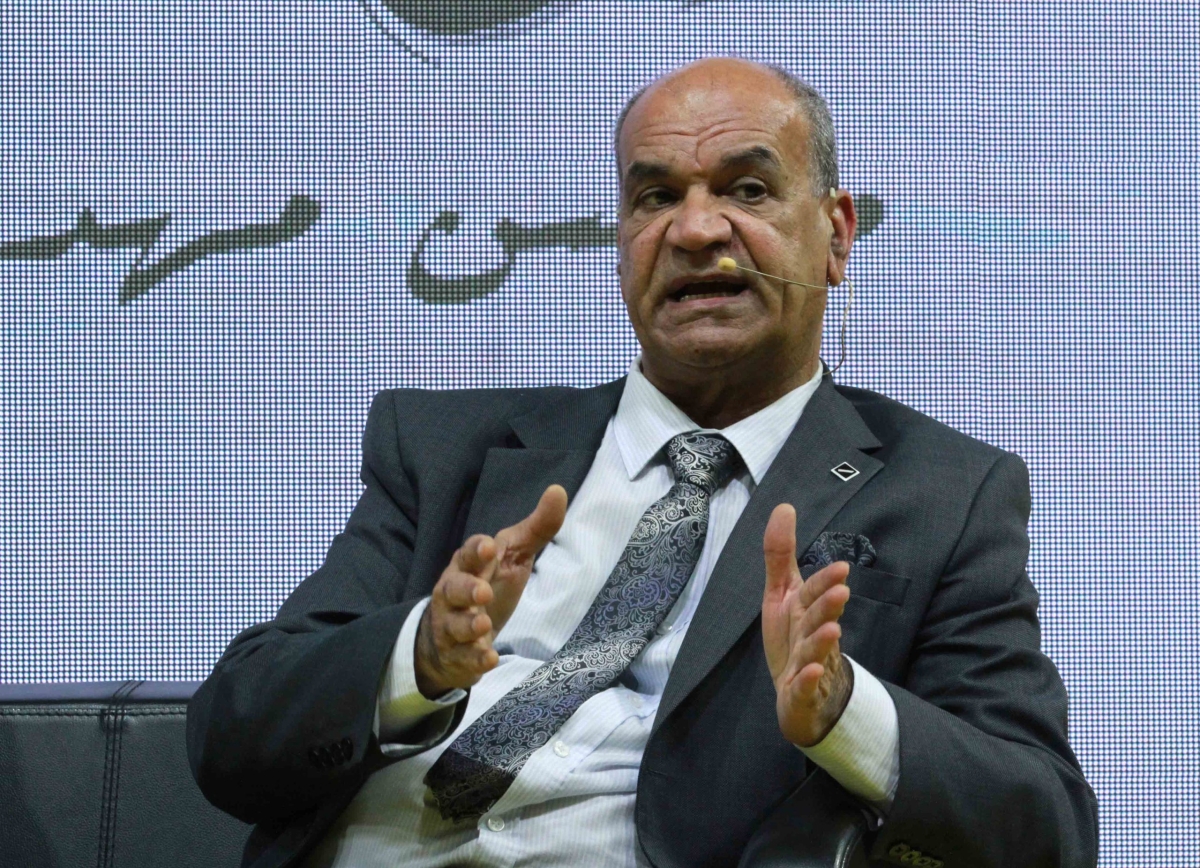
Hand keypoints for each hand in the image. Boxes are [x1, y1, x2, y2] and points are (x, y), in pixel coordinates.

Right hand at [415, 485, 567, 696]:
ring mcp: (452, 626)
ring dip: (468, 626)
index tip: (488, 547)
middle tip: (483, 592)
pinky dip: (475, 660)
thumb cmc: (486, 585)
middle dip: (466, 590)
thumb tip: (558, 491)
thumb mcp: (512, 557)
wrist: (451, 636)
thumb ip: (536, 528)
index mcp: (468, 566)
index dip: (476, 551)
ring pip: (454, 626)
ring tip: (484, 626)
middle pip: (453, 589)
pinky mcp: (458, 656)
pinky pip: (463, 659)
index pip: (468, 554)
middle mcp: (454, 594)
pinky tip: (489, 658)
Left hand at [761, 503, 853, 746]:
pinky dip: (807, 681)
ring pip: (815, 652)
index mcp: (806, 611)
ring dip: (823, 641)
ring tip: (833, 629)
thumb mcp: (781, 594)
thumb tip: (784, 507)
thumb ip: (780, 554)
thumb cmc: (793, 639)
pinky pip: (805, 688)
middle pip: (818, 619)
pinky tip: (811, 673)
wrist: (802, 698)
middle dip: (828, 605)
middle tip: (841, 590)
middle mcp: (811, 635)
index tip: (841, 568)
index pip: (814, 593)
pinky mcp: (802, 694)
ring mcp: (809, 666)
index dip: (825, 582)